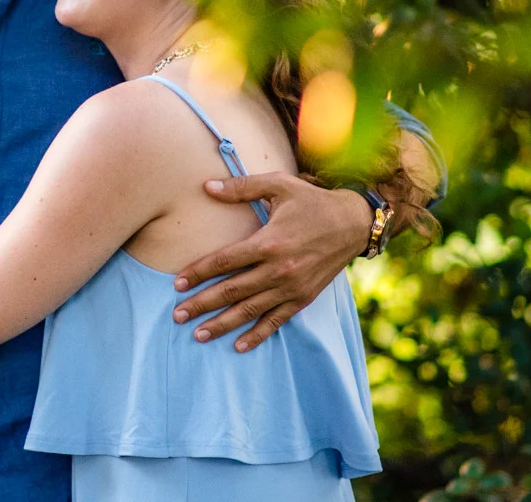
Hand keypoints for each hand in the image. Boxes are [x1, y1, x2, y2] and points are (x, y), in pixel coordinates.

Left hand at [171, 176, 367, 351]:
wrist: (354, 223)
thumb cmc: (312, 200)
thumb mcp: (279, 185)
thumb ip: (241, 187)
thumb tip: (206, 186)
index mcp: (269, 242)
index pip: (224, 261)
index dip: (198, 273)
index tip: (177, 284)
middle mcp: (278, 269)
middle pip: (232, 291)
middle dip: (202, 304)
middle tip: (177, 315)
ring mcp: (291, 287)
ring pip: (250, 310)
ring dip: (223, 324)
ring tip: (198, 334)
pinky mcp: (304, 298)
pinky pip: (276, 321)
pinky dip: (257, 335)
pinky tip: (239, 346)